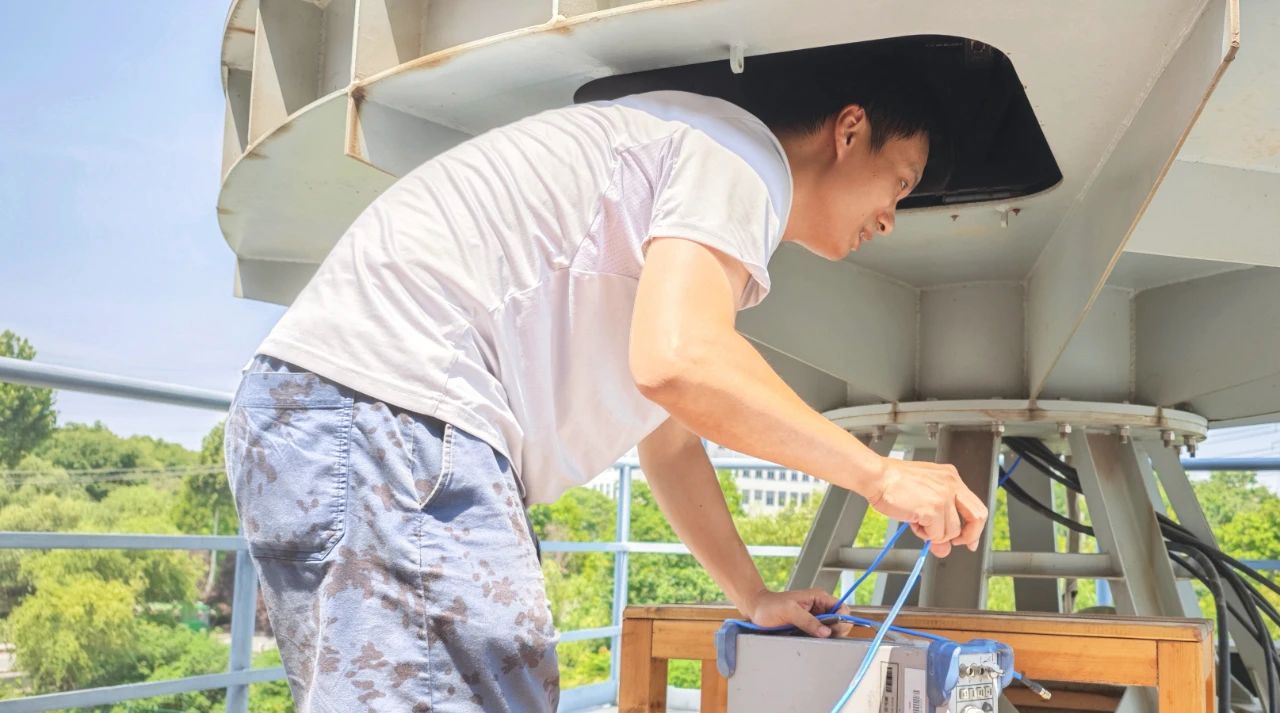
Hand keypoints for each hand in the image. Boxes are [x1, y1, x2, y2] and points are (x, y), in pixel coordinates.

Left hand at [741, 588, 853, 637]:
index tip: (832, 630)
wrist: (756, 610)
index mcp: (819, 598)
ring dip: (823, 638)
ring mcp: (814, 619)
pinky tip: (806, 640)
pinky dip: (816, 641)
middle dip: (833, 631)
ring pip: (829, 632)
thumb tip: (826, 632)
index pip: (842, 609)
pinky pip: (818, 637)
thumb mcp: (789, 610)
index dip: (842, 620)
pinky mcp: (807, 629)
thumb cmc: (769, 605)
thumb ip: (808, 620)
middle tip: (819, 636)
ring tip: (808, 637)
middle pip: (838, 623)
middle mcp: (819, 608)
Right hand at [866, 456, 988, 557]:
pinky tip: (914, 522)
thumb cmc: (893, 482)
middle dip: (969, 536)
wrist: (877, 476)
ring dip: (934, 534)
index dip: (974, 527)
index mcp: (950, 477)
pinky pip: (937, 535)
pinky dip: (924, 535)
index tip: (969, 539)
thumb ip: (938, 520)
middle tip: (955, 542)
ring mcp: (944, 497)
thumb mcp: (922, 499)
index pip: (974, 505)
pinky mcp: (933, 509)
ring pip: (952, 531)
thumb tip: (944, 548)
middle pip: (978, 517)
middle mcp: (951, 485)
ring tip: (918, 522)